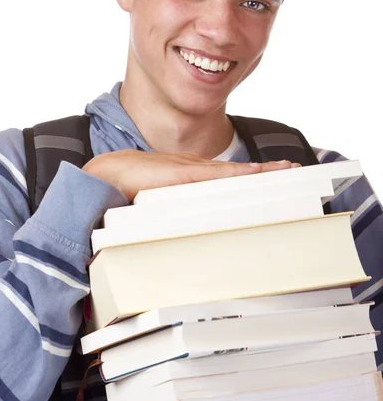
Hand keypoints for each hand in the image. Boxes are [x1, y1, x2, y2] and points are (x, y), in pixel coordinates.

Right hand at [83, 150, 300, 202]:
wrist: (108, 175)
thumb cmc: (130, 188)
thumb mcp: (161, 201)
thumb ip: (178, 209)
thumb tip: (193, 232)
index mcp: (191, 176)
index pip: (229, 176)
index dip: (252, 175)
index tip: (273, 176)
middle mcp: (196, 169)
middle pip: (239, 170)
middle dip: (267, 170)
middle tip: (293, 168)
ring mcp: (191, 168)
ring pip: (235, 169)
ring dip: (262, 170)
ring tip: (286, 169)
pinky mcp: (184, 172)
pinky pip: (218, 173)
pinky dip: (240, 173)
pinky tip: (257, 173)